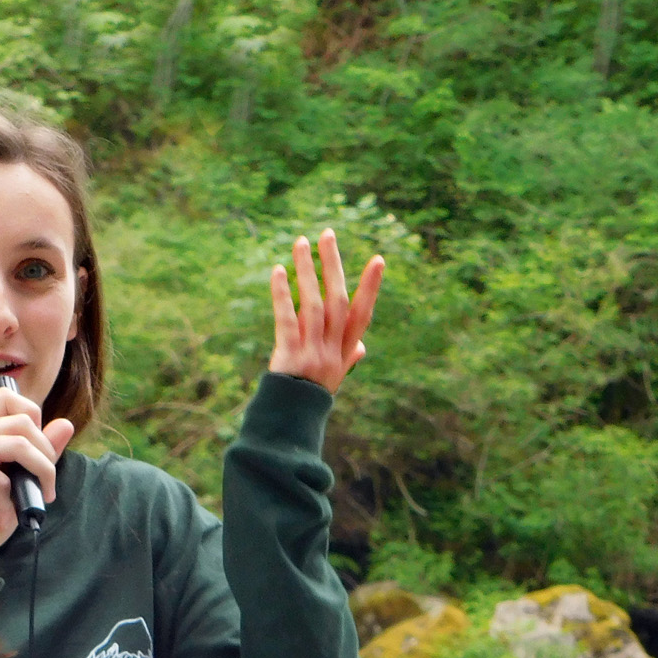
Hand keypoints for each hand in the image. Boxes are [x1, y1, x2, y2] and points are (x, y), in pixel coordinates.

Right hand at [0, 386, 76, 568]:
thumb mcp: (25, 480)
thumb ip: (42, 451)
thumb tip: (66, 424)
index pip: (9, 397)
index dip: (34, 419)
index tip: (40, 455)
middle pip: (22, 421)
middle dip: (46, 457)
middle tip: (46, 488)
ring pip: (18, 444)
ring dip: (37, 476)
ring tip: (33, 501)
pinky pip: (2, 476)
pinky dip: (10, 502)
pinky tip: (2, 518)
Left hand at [267, 229, 384, 393]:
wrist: (288, 423)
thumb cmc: (311, 397)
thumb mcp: (335, 379)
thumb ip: (348, 358)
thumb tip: (363, 347)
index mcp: (345, 352)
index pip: (362, 315)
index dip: (371, 288)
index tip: (378, 260)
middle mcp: (332, 350)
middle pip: (337, 301)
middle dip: (333, 265)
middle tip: (328, 234)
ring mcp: (311, 353)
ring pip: (312, 304)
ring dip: (307, 270)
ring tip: (301, 242)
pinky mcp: (288, 355)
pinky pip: (286, 319)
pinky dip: (282, 294)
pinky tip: (279, 271)